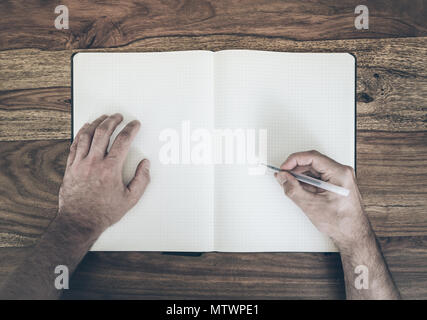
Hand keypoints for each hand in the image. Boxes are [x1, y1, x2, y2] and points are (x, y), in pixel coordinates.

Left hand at [58, 114, 149, 234]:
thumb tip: (145, 164)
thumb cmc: (104, 212)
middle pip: (103, 132)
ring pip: (87, 136)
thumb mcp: (130, 199)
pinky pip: (74, 145)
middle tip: (118, 116)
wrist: (79, 222)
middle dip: (112, 120)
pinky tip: (85, 129)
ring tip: (103, 118)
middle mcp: (94, 163)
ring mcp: (80, 164)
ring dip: (96, 123)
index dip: (131, 129)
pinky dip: (81, 134)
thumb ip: (141, 180)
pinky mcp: (70, 168)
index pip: (123, 141)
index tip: (135, 124)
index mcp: (110, 169)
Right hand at [275, 150, 371, 248]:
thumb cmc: (341, 223)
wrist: (352, 235)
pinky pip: (317, 177)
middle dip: (295, 169)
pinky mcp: (335, 183)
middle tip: (283, 176)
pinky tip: (299, 189)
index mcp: (339, 173)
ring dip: (300, 176)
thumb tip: (283, 178)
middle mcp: (341, 172)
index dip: (294, 160)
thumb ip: (293, 189)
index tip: (284, 168)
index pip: (312, 157)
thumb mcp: (311, 206)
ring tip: (290, 185)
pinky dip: (306, 181)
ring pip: (314, 169)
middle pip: (312, 162)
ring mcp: (339, 178)